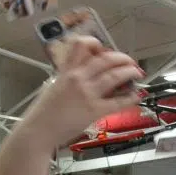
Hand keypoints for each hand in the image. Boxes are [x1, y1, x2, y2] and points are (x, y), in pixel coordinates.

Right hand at [19, 36, 141, 147]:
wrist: (38, 131)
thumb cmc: (44, 111)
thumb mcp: (54, 85)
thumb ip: (70, 76)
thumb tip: (87, 71)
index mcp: (66, 71)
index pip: (80, 45)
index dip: (96, 42)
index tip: (104, 48)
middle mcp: (77, 78)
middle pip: (106, 59)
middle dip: (122, 58)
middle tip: (130, 62)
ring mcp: (87, 94)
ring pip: (115, 76)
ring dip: (130, 72)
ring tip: (137, 73)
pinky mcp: (95, 110)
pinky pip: (118, 101)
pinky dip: (131, 97)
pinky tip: (136, 96)